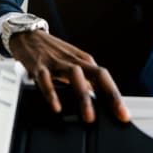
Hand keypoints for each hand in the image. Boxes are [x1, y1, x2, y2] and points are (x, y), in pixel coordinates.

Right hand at [9, 30, 129, 123]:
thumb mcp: (72, 64)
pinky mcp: (39, 66)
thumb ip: (85, 81)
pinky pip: (46, 80)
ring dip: (84, 97)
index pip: (105, 78)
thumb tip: (98, 100)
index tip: (124, 114)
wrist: (28, 35)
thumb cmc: (52, 52)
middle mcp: (74, 60)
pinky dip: (52, 93)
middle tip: (118, 114)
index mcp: (84, 61)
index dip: (116, 96)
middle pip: (98, 75)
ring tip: (89, 117)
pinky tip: (57, 107)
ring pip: (75, 76)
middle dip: (110, 95)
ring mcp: (57, 62)